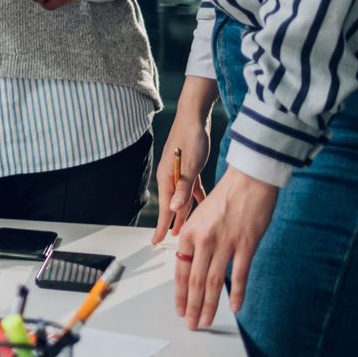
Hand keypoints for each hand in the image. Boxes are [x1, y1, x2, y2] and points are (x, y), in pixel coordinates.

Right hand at [152, 111, 211, 243]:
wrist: (195, 116)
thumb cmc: (191, 138)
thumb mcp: (189, 165)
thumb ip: (182, 188)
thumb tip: (174, 209)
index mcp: (167, 177)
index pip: (165, 208)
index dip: (161, 225)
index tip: (156, 240)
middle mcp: (170, 176)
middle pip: (172, 205)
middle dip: (171, 222)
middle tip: (169, 240)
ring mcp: (179, 171)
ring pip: (182, 197)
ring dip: (184, 212)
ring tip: (184, 228)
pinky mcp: (189, 167)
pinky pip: (191, 187)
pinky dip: (195, 197)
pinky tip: (201, 204)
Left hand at [172, 165, 277, 329]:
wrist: (248, 181)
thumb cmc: (225, 198)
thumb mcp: (200, 217)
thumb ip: (195, 241)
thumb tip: (192, 264)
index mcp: (188, 233)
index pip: (180, 271)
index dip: (180, 294)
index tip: (180, 310)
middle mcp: (203, 240)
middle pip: (195, 281)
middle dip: (192, 306)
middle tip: (192, 324)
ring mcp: (224, 243)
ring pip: (213, 282)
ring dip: (209, 305)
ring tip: (206, 321)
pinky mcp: (246, 245)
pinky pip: (238, 274)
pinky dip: (236, 293)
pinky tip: (234, 308)